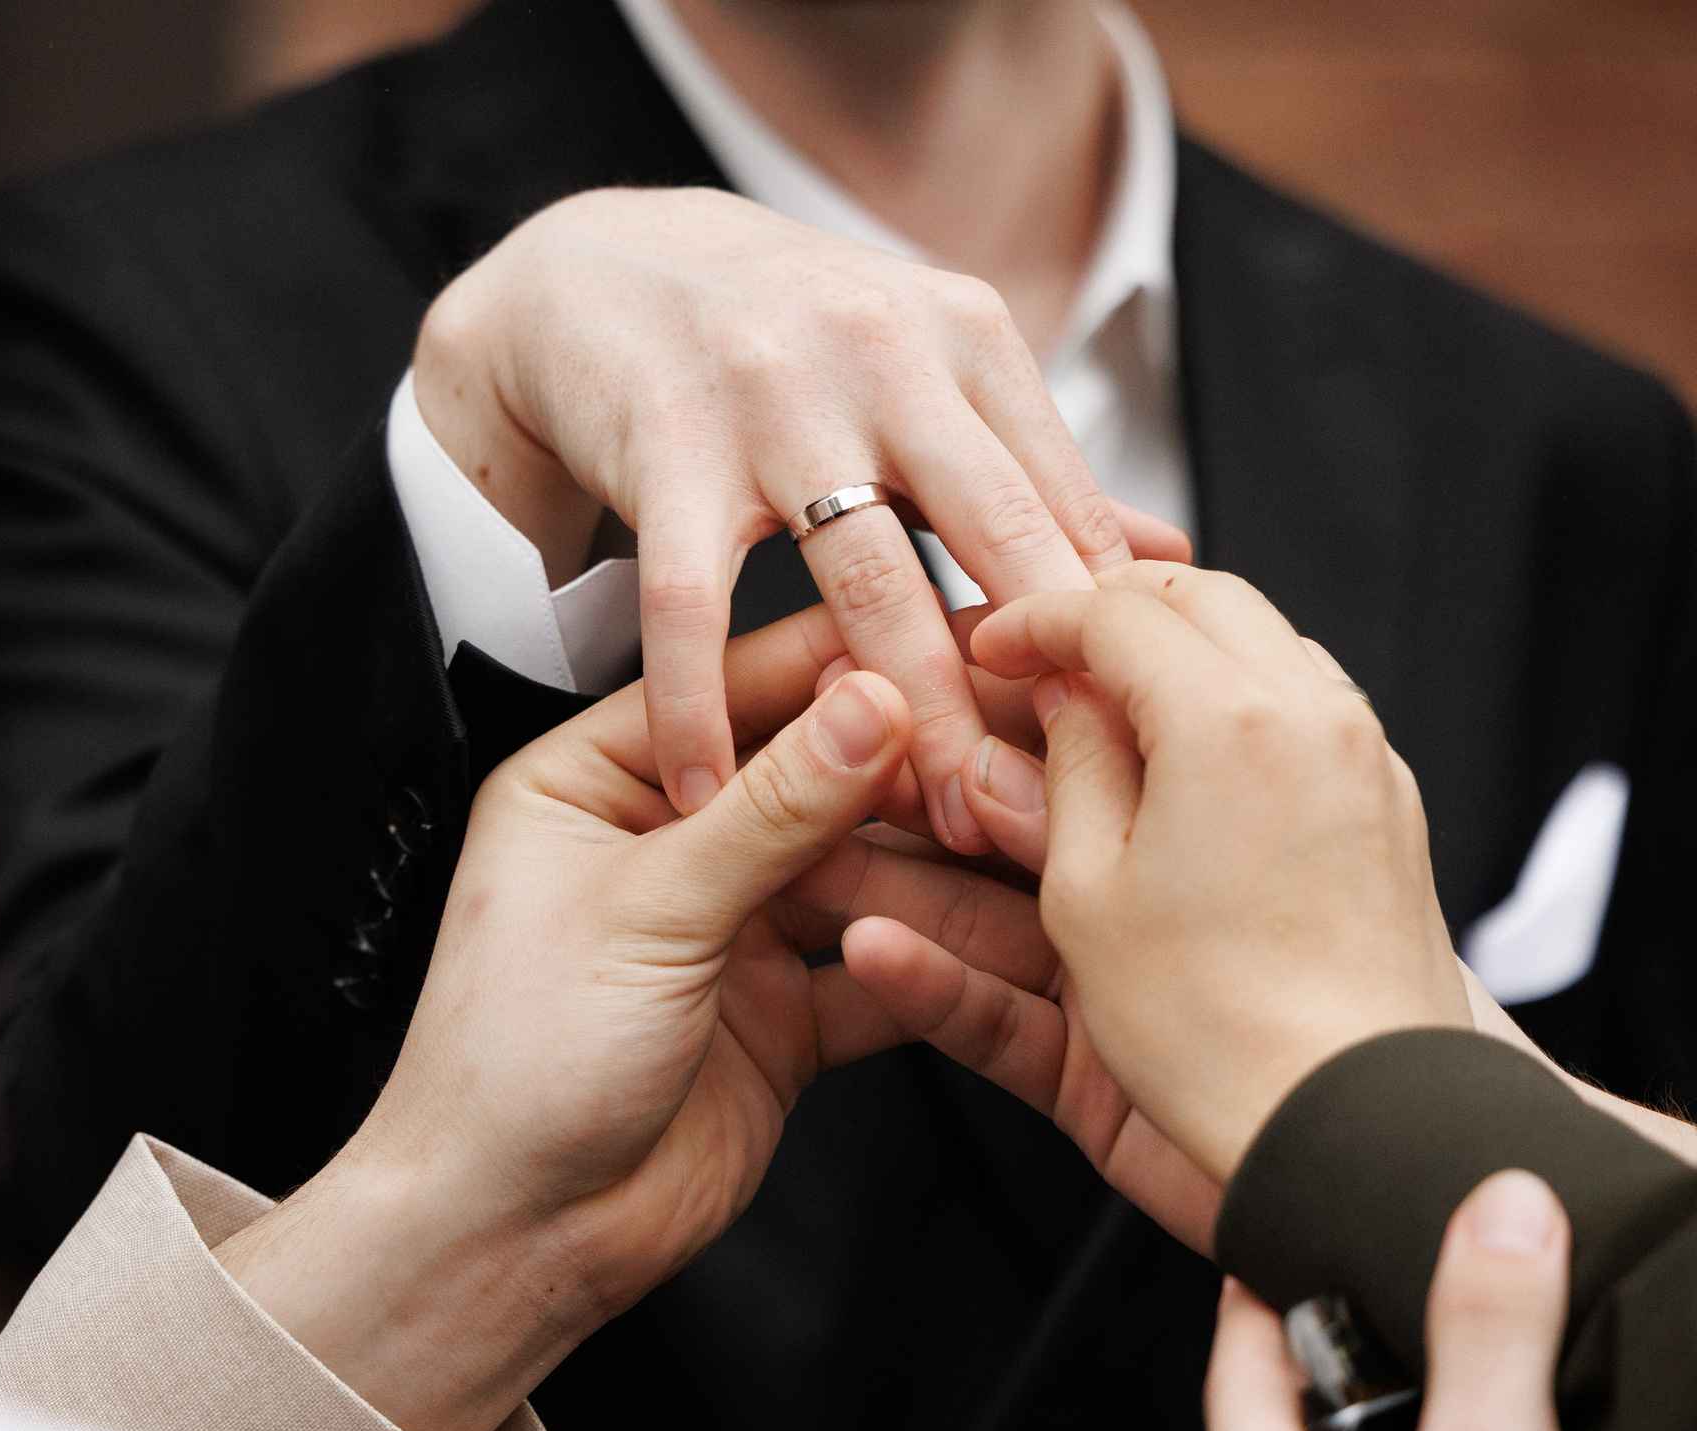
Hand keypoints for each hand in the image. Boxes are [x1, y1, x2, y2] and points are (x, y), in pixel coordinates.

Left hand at [215, 608, 1008, 1430]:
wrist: (513, 1235)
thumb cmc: (516, 1062)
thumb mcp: (648, 908)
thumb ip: (770, 809)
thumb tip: (871, 703)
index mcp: (589, 782)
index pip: (730, 692)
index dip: (839, 663)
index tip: (945, 630)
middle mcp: (661, 845)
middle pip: (809, 776)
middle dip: (908, 758)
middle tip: (1013, 726)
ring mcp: (727, 930)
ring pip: (858, 870)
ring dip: (939, 857)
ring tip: (1030, 818)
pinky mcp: (780, 1015)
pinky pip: (876, 967)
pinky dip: (934, 955)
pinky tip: (1001, 929)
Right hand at [412, 186, 1191, 845]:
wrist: (606, 268)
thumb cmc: (785, 337)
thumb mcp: (921, 369)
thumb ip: (1033, 466)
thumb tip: (1166, 559)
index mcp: (967, 334)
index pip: (1063, 504)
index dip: (1099, 637)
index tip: (1123, 750)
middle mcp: (884, 351)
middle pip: (992, 542)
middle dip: (1027, 687)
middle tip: (1049, 813)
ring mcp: (771, 396)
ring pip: (859, 581)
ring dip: (896, 715)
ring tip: (923, 821)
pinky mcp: (664, 446)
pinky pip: (687, 604)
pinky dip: (697, 709)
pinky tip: (708, 792)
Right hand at [948, 562, 1469, 1179]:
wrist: (1356, 1123)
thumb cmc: (1214, 1032)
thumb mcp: (1085, 893)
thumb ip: (1068, 769)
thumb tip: (1064, 700)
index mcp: (1229, 721)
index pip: (1116, 613)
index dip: (1035, 618)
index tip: (987, 643)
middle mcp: (1313, 720)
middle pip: (1204, 602)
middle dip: (1115, 608)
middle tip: (1044, 645)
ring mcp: (1361, 767)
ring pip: (1264, 647)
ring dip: (1182, 650)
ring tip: (1109, 698)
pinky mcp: (1385, 819)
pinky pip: (1306, 715)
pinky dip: (1237, 705)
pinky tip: (1188, 757)